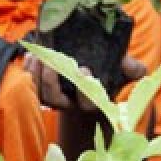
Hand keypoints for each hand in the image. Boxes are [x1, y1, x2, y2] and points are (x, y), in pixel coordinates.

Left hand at [27, 54, 147, 111]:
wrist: (91, 72)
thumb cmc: (110, 74)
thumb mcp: (125, 72)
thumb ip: (133, 69)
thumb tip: (129, 64)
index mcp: (91, 101)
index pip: (87, 102)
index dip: (83, 88)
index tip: (83, 69)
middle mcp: (70, 104)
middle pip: (55, 99)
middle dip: (50, 81)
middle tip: (50, 61)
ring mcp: (54, 98)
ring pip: (39, 93)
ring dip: (35, 75)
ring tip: (38, 56)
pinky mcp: (41, 89)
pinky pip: (30, 85)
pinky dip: (28, 71)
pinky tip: (32, 56)